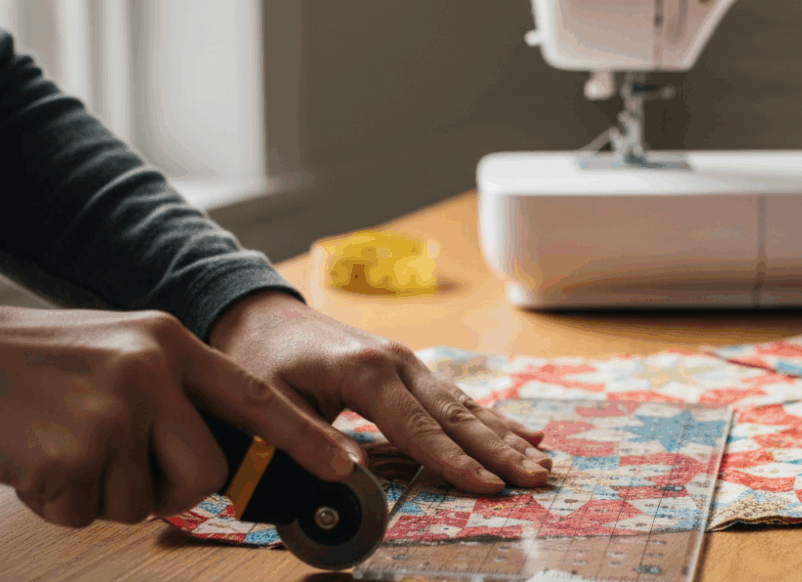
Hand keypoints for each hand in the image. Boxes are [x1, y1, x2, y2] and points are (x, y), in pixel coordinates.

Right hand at [0, 306, 356, 527]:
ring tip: (62, 446)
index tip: (342, 463)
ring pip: (145, 501)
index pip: (254, 397)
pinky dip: (58, 502)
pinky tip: (33, 458)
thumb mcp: (119, 353)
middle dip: (166, 488)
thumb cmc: (33, 364)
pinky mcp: (74, 451)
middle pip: (206, 473)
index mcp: (170, 343)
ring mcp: (116, 408)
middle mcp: (153, 370)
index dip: (302, 435)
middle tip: (113, 462)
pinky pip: (87, 514)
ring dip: (103, 493)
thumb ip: (173, 393)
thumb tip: (213, 459)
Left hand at [210, 291, 552, 493]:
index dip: (454, 461)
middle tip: (538, 478)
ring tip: (542, 460)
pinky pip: (454, 397)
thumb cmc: (259, 359)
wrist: (260, 315)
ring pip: (464, 403)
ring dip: (504, 435)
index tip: (489, 487)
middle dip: (499, 450)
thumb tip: (354, 478)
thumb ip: (310, 438)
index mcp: (365, 372)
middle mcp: (396, 362)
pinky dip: (489, 417)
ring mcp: (406, 362)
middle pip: (456, 414)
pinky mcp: (406, 368)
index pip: (419, 427)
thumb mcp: (268, 401)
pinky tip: (519, 432)